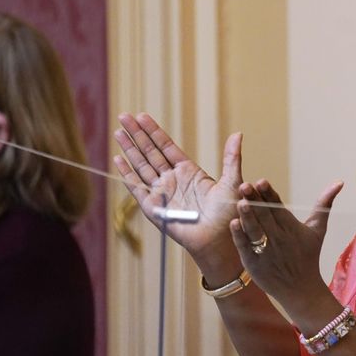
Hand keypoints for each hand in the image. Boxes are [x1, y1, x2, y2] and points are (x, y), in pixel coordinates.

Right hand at [112, 113, 241, 262]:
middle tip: (123, 116)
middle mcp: (173, 181)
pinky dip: (127, 174)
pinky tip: (118, 159)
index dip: (154, 131)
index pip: (166, 147)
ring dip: (129, 149)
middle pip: (150, 152)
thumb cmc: (229, 214)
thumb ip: (232, 158)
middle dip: (137, 134)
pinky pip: (138, 188)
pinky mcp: (154, 208)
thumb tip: (238, 133)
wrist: (220, 240)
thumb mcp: (232, 182)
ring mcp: (162, 193)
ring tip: (118, 131)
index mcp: (189, 172)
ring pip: (141, 166)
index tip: (142, 116)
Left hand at [229, 179, 343, 303]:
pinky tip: (233, 223)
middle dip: (255, 201)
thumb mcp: (318, 229)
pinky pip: (246, 247)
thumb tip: (340, 182)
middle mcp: (279, 238)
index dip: (269, 194)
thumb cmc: (308, 255)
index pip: (278, 207)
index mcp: (291, 227)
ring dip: (247, 217)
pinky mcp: (255, 264)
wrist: (301, 290)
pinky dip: (240, 236)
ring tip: (240, 203)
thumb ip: (325, 203)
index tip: (261, 181)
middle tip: (244, 186)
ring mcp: (266, 251)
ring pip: (255, 230)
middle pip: (265, 216)